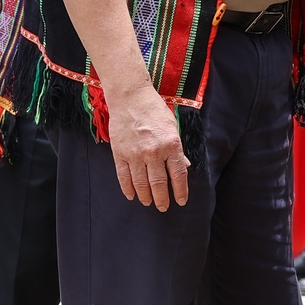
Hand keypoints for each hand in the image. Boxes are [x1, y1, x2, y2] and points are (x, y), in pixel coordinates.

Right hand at [109, 83, 189, 209]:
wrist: (131, 98)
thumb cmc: (154, 111)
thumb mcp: (172, 127)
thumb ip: (177, 149)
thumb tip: (184, 167)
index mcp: (171, 144)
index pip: (178, 174)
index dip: (181, 191)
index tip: (181, 201)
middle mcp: (154, 151)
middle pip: (159, 183)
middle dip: (162, 199)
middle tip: (164, 207)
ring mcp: (136, 153)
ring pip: (141, 183)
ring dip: (146, 196)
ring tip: (148, 202)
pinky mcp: (120, 153)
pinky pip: (124, 177)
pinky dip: (128, 189)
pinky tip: (132, 195)